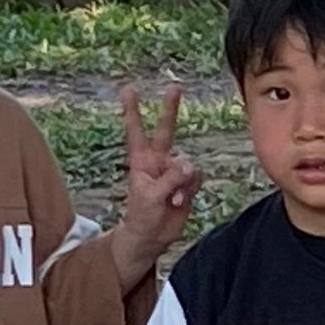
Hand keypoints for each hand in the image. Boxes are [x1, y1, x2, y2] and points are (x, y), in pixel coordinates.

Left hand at [118, 86, 200, 261]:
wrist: (152, 237)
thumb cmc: (142, 216)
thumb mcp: (151, 196)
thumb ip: (170, 178)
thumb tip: (189, 164)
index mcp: (141, 161)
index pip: (136, 131)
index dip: (132, 111)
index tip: (129, 89)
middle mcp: (158, 161)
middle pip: (166, 131)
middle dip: (170, 110)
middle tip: (174, 87)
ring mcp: (174, 172)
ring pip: (187, 163)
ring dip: (183, 180)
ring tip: (173, 198)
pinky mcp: (187, 184)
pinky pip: (196, 177)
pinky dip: (191, 188)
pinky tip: (180, 200)